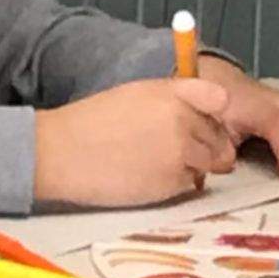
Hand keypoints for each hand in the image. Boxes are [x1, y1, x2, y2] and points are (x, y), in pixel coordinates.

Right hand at [32, 79, 237, 207]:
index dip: (214, 113)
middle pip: (219, 137)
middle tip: (174, 149)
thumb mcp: (132, 95)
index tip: (204, 120)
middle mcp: (181, 120)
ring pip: (210, 162)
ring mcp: (180, 153)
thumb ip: (172, 100)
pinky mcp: (173, 182)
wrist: (59, 154)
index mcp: (170, 93)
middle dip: (205, 145)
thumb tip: (206, 118)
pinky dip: (175, 182)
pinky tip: (147, 174)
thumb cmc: (89, 123)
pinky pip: (190, 183)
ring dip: (193, 165)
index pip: (218, 98)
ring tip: (157, 162)